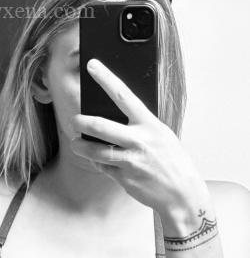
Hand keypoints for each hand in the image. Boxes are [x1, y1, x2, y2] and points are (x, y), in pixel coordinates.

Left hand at [70, 58, 207, 217]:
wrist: (181, 192)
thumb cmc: (171, 160)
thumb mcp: (161, 135)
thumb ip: (140, 126)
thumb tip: (115, 117)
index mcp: (149, 124)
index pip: (124, 95)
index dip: (106, 79)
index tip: (92, 66)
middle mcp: (139, 140)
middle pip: (101, 126)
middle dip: (83, 122)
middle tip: (74, 120)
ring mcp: (130, 161)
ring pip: (97, 151)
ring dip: (82, 147)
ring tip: (76, 143)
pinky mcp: (125, 178)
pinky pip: (104, 167)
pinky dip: (99, 163)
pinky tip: (98, 160)